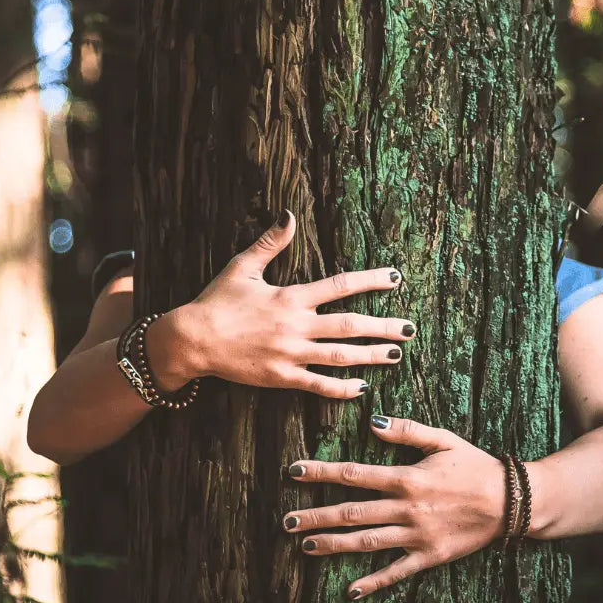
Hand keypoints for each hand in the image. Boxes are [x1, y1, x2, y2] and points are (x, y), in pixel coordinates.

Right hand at [150, 210, 416, 398]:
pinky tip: (361, 388)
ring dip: (370, 356)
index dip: (370, 281)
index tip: (395, 279)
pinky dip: (341, 388)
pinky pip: (317, 385)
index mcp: (291, 297)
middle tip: (409, 329)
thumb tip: (289, 215)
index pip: (340, 286)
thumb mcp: (243, 266)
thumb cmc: (216, 301)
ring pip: (340, 357)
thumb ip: (271, 242)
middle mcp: (296, 326)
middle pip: (349, 325)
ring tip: (395, 355)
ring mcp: (290, 355)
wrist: (193, 340)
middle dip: (382, 326)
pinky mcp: (281, 378)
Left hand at [282, 416, 509, 598]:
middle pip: (351, 512)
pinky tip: (350, 591)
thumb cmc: (475, 466)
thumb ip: (407, 431)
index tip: (294, 472)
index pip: (354, 474)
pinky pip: (396, 571)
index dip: (322, 472)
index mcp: (406, 478)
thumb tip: (372, 422)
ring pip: (366, 542)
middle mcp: (406, 509)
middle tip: (286, 521)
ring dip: (334, 545)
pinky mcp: (430, 556)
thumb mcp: (443, 440)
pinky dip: (373, 582)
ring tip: (305, 547)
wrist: (511, 501)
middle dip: (316, 516)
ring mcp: (416, 536)